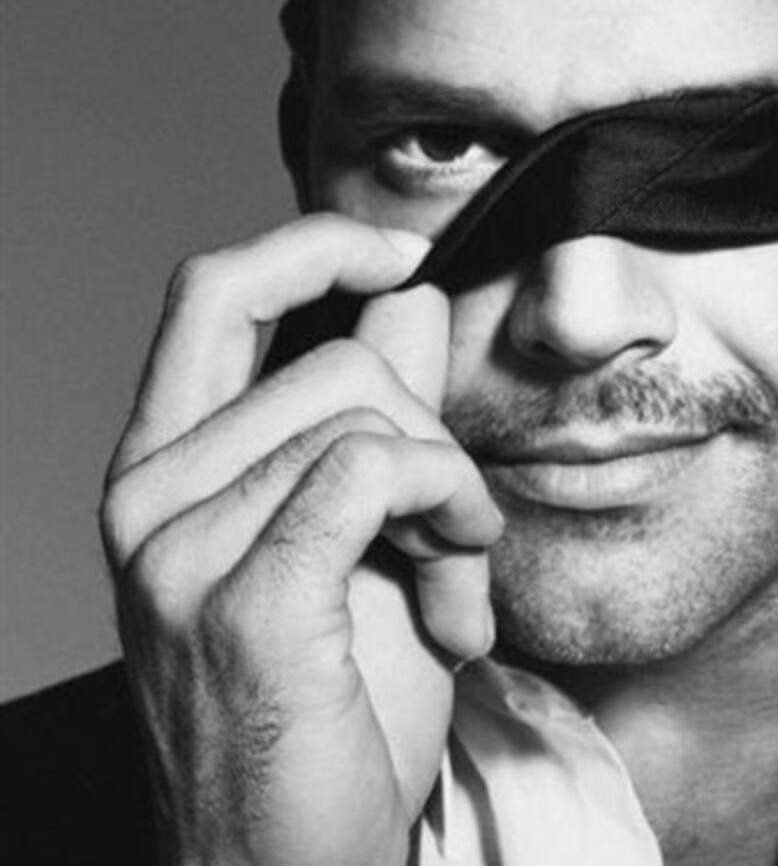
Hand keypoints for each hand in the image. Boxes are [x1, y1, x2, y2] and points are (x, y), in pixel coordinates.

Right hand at [100, 214, 502, 865]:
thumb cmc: (331, 701)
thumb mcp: (363, 529)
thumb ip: (378, 406)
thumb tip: (409, 293)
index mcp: (168, 464)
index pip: (216, 292)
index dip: (313, 245)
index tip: (400, 252)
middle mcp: (150, 496)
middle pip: (338, 358)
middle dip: (432, 430)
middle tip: (456, 524)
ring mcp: (180, 550)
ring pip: (369, 415)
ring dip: (452, 493)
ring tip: (455, 584)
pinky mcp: (239, 602)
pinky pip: (373, 471)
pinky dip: (446, 507)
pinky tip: (459, 593)